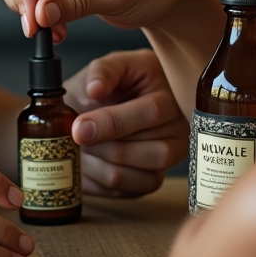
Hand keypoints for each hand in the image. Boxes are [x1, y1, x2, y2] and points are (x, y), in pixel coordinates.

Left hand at [65, 49, 188, 197]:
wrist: (95, 109)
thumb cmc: (106, 85)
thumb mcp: (106, 67)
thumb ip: (103, 71)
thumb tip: (96, 88)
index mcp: (169, 93)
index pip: (151, 113)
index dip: (112, 123)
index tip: (80, 128)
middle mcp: (179, 127)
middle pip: (149, 150)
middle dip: (103, 146)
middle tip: (75, 138)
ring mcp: (171, 155)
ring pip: (138, 173)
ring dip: (98, 164)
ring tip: (81, 148)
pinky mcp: (154, 178)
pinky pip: (130, 190)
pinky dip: (101, 180)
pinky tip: (90, 162)